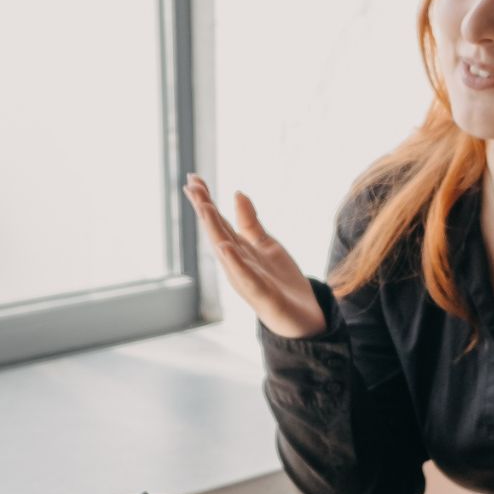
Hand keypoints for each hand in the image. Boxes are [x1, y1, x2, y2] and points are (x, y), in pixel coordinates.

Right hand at [182, 173, 327, 338]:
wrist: (303, 316)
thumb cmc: (280, 282)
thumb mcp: (265, 244)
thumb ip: (249, 222)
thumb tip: (237, 193)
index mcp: (237, 250)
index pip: (218, 221)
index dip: (205, 200)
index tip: (193, 178)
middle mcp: (236, 263)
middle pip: (217, 231)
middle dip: (204, 209)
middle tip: (191, 185)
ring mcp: (246, 279)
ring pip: (226, 251)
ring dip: (214, 229)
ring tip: (204, 207)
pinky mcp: (261, 295)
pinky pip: (245, 277)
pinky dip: (234, 262)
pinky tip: (224, 247)